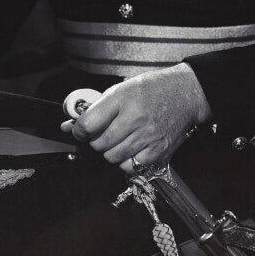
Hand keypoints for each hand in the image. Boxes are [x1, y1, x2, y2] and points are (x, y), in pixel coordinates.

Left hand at [61, 63, 210, 171]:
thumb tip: (69, 125)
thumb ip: (96, 107)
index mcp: (123, 98)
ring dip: (110, 151)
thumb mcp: (122, 89)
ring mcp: (147, 136)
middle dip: (95, 141)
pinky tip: (132, 147)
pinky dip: (126, 160)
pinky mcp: (158, 151)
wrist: (186, 94)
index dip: (79, 130)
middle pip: (99, 144)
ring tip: (119, 139)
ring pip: (112, 157)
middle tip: (103, 133)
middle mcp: (135, 118)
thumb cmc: (152, 89)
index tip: (80, 130)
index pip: (88, 123)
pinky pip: (130, 166)